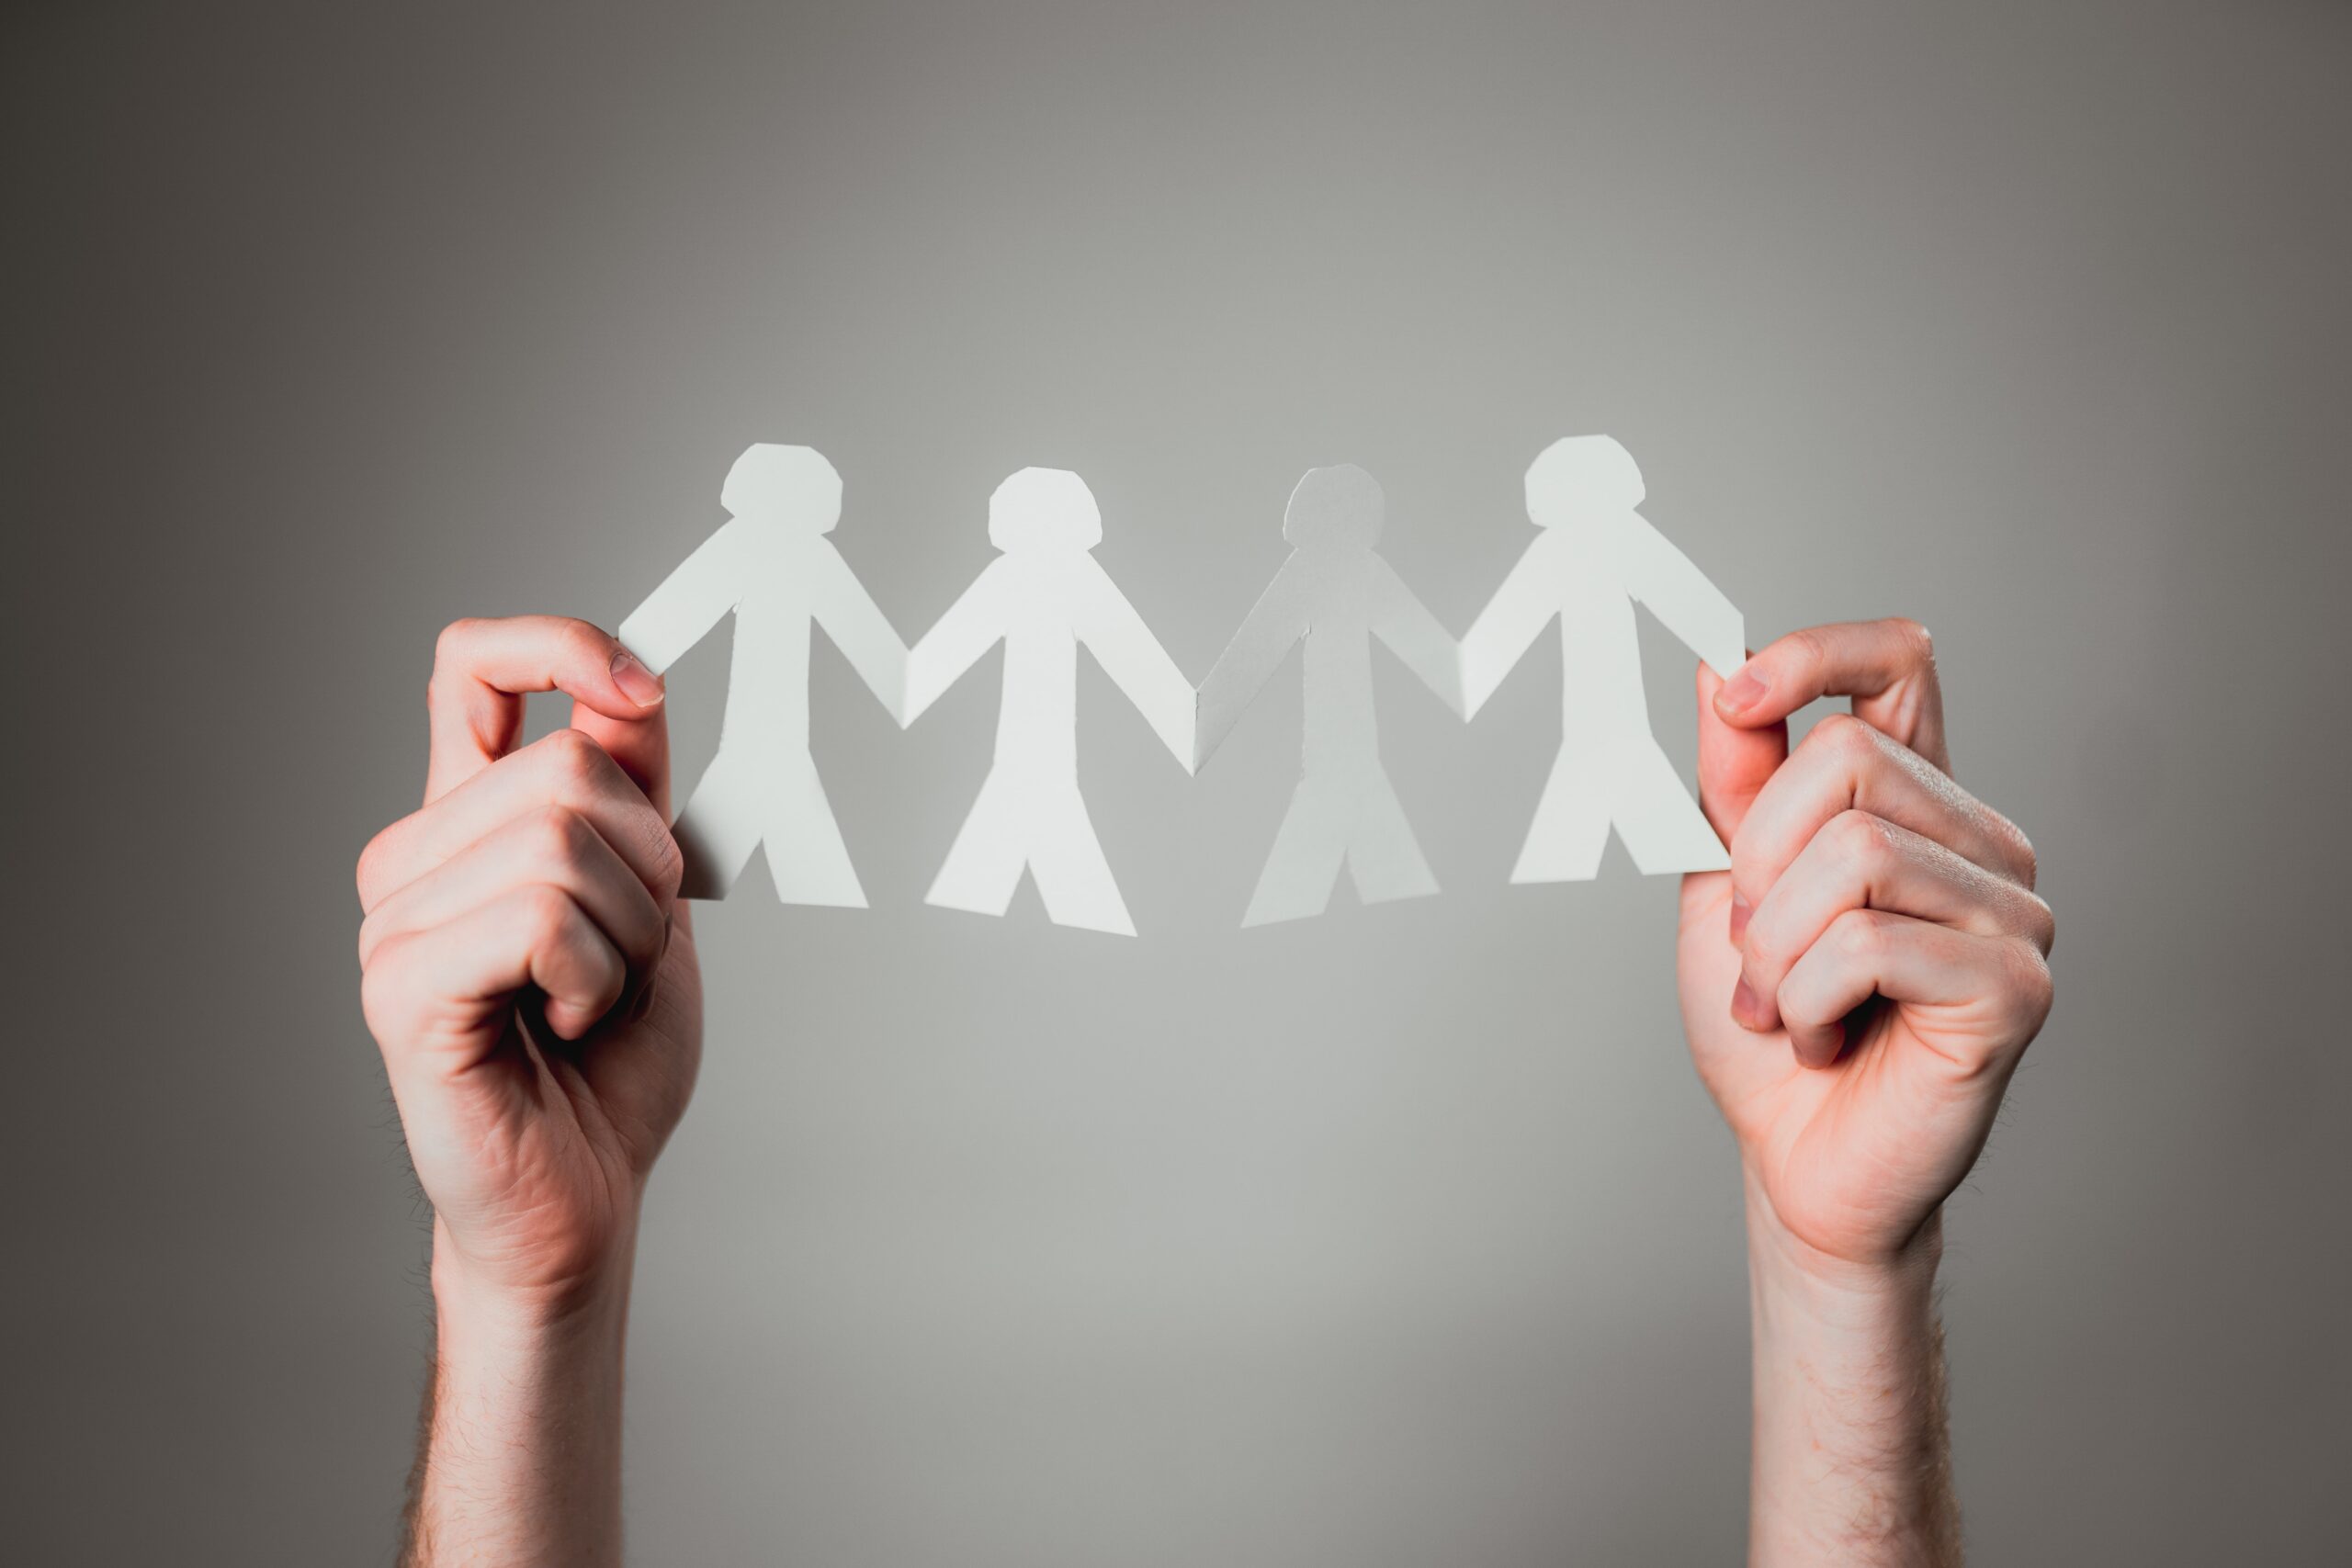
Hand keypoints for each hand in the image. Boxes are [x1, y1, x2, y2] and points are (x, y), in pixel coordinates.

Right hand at [357, 616, 702, 1310]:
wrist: (585, 1196)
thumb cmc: (610, 1062)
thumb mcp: (650, 900)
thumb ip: (633, 796)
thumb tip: (633, 688)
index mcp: (469, 822)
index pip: (473, 667)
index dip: (558, 647)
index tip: (639, 693)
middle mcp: (415, 857)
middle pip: (569, 766)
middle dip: (652, 865)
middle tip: (634, 952)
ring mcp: (394, 920)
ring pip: (563, 842)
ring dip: (633, 934)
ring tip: (597, 997)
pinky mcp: (402, 988)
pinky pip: (539, 919)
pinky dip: (595, 975)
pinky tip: (566, 1022)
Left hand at [1678, 618, 2053, 1273]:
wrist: (1795, 1163)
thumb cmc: (1765, 1030)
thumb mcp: (1722, 889)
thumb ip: (1730, 784)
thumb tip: (1719, 670)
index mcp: (1913, 801)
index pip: (1901, 662)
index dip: (1818, 654)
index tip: (1736, 697)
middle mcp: (1979, 840)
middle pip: (1847, 758)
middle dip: (1756, 860)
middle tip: (1752, 949)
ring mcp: (2013, 911)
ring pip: (1854, 852)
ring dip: (1776, 947)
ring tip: (1785, 1005)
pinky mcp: (2015, 986)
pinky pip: (1872, 943)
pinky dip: (1808, 998)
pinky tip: (1825, 1040)